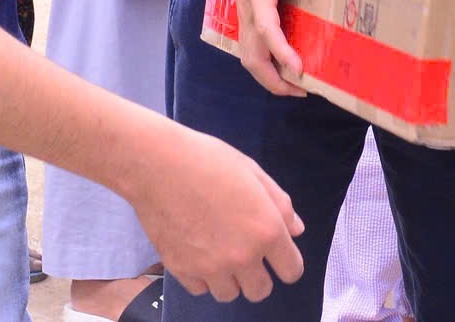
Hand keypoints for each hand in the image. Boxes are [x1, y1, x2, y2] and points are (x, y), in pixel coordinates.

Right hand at [132, 122, 304, 302]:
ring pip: (229, 294)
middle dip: (258, 275)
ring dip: (228, 278)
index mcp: (266, 231)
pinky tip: (197, 252)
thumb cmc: (209, 160)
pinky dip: (201, 276)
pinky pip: (200, 289)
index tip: (275, 253)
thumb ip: (280, 204)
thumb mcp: (253, 173)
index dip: (286, 262)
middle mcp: (242, 257)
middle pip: (261, 291)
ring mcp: (210, 267)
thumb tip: (296, 231)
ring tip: (218, 252)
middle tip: (245, 253)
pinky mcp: (182, 270)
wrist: (158, 165)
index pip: (291, 271)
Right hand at [216, 0, 310, 95]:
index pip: (265, 26)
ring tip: (296, 84)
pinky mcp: (250, 4)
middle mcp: (247, 1)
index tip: (298, 69)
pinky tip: (286, 61)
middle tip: (302, 90)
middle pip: (251, 52)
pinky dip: (267, 58)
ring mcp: (246, 4)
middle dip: (273, 78)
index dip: (280, 50)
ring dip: (269, 73)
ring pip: (249, 51)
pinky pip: (253, 41)